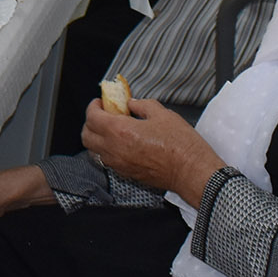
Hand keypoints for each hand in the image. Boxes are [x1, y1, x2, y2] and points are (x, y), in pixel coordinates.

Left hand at [82, 98, 223, 204]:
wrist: (191, 172)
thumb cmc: (181, 144)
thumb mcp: (163, 114)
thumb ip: (142, 105)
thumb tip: (131, 104)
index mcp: (120, 131)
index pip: (92, 117)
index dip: (93, 107)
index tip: (100, 102)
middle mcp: (114, 149)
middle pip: (86, 136)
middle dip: (91, 122)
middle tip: (104, 114)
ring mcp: (118, 164)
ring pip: (94, 151)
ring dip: (97, 138)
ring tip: (111, 129)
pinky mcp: (126, 174)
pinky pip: (106, 161)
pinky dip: (106, 151)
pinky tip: (121, 144)